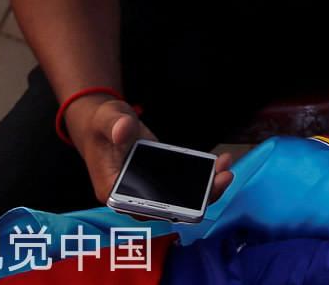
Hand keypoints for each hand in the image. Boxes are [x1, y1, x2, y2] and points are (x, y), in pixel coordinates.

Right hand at [66, 96, 234, 208]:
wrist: (104, 122)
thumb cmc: (101, 123)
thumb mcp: (107, 118)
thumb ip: (115, 125)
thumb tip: (123, 130)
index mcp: (112, 190)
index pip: (140, 208)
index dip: (166, 210)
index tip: (190, 203)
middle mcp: (131, 194)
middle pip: (165, 208)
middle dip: (196, 200)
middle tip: (222, 179)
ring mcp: (146, 186)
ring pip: (178, 198)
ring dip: (204, 189)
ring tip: (226, 170)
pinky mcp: (159, 176)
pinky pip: (181, 183)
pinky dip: (201, 176)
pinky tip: (219, 163)